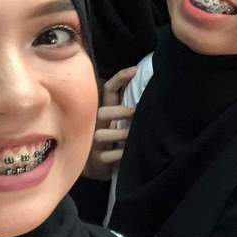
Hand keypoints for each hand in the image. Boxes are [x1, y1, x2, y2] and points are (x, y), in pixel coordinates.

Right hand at [83, 66, 136, 180]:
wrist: (94, 166)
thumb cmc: (110, 138)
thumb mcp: (116, 120)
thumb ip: (124, 107)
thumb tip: (143, 88)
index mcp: (102, 111)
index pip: (108, 90)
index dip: (120, 78)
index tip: (135, 70)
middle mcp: (94, 124)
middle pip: (103, 112)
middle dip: (120, 112)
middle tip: (136, 113)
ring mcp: (93, 142)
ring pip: (103, 135)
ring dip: (121, 135)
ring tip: (133, 135)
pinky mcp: (97, 160)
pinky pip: (109, 155)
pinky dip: (121, 154)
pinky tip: (128, 153)